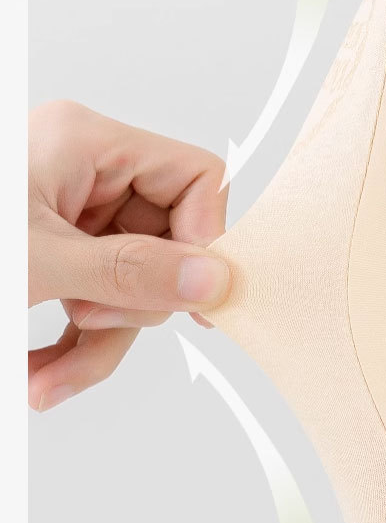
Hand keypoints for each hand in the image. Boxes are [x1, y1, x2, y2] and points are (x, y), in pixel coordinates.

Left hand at [29, 100, 229, 409]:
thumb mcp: (39, 265)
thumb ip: (130, 273)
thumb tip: (210, 280)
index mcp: (85, 142)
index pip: (195, 177)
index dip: (205, 240)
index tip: (194, 300)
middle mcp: (79, 171)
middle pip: (159, 244)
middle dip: (127, 310)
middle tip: (87, 327)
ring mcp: (62, 216)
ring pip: (125, 288)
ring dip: (94, 347)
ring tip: (47, 380)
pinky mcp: (46, 257)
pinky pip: (91, 305)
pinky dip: (70, 350)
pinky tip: (38, 374)